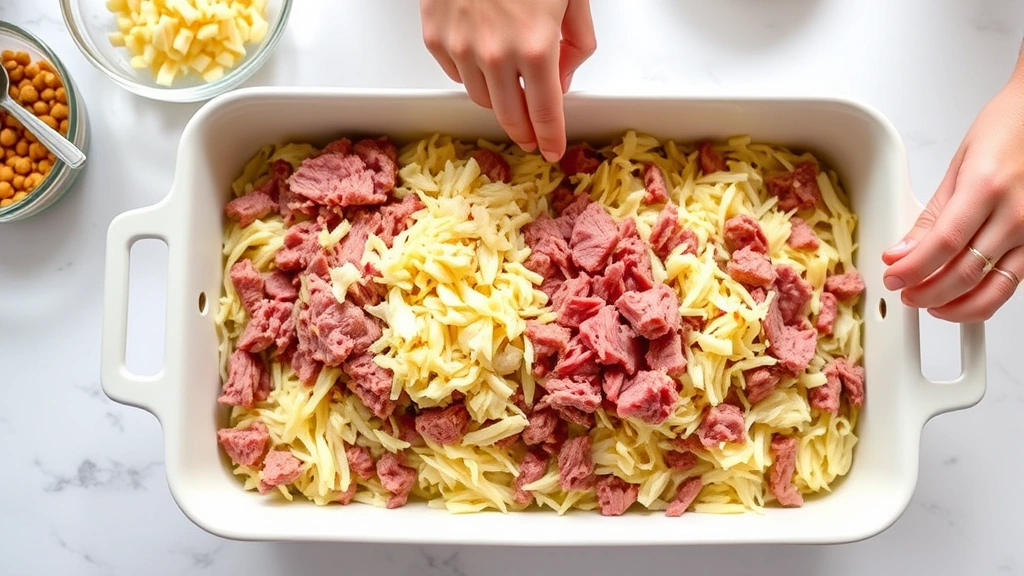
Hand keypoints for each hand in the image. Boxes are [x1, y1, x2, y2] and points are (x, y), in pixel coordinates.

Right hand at [420, 0, 595, 161]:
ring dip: (499, 99)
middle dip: (525, 131)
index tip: (553, 149)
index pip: (545, 112)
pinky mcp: (435, 37)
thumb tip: (564, 76)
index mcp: (535, 46)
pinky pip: (456, 73)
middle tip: (533, 135)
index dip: (552, 137)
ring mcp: (459, 48)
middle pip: (510, 116)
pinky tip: (484, 57)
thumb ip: (576, 42)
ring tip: (510, 88)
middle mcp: (495, 54)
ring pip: (481, 98)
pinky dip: (472, 73)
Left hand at [882, 55, 1023, 322]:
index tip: (893, 278)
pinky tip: (963, 298)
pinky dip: (985, 297)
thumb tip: (902, 252)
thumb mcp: (959, 166)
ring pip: (993, 289)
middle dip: (927, 293)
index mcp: (987, 187)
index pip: (942, 244)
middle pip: (965, 273)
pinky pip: (1014, 282)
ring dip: (956, 307)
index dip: (914, 269)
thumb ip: (931, 216)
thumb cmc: (1007, 131)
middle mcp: (1017, 213)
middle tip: (905, 293)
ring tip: (929, 303)